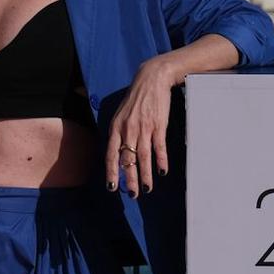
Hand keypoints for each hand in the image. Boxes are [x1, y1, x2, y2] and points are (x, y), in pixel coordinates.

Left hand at [104, 57, 176, 196]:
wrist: (152, 79)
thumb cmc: (136, 98)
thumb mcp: (120, 114)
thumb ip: (118, 133)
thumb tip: (116, 152)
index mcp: (116, 128)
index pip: (111, 154)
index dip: (112, 172)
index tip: (113, 187)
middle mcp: (128, 130)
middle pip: (127, 160)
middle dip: (129, 179)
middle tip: (132, 194)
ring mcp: (144, 128)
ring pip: (143, 157)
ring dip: (145, 175)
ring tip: (146, 189)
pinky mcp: (158, 125)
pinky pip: (159, 147)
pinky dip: (161, 160)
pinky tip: (162, 171)